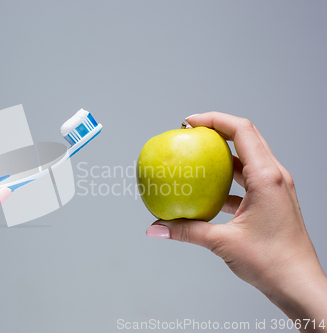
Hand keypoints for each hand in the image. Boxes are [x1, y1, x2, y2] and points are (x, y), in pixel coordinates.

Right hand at [146, 112, 326, 331]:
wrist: (299, 284)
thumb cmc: (272, 263)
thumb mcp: (223, 243)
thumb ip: (186, 231)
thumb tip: (155, 227)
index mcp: (267, 177)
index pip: (242, 131)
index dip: (214, 119)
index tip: (189, 122)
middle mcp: (275, 176)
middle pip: (246, 136)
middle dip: (217, 128)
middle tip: (190, 132)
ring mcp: (275, 187)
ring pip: (248, 156)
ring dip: (223, 152)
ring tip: (197, 155)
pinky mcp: (271, 199)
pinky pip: (248, 178)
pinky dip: (227, 177)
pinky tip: (208, 190)